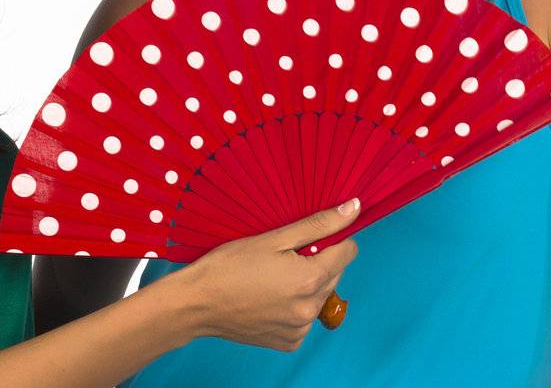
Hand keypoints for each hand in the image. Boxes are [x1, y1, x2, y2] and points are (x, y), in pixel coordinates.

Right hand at [179, 198, 360, 351]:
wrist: (197, 303)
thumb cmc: (229, 266)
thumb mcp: (274, 238)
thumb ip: (318, 224)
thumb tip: (353, 209)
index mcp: (310, 279)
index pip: (348, 251)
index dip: (331, 239)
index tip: (308, 237)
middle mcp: (310, 308)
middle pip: (334, 274)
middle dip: (317, 261)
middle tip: (283, 256)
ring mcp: (300, 329)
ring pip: (319, 296)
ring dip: (306, 285)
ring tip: (272, 278)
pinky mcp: (289, 342)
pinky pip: (304, 318)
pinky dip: (293, 306)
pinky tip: (269, 297)